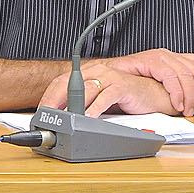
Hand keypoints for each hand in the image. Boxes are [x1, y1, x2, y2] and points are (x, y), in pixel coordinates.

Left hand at [39, 62, 175, 116]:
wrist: (152, 95)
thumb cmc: (124, 98)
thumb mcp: (97, 101)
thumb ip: (81, 104)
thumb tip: (60, 119)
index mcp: (87, 74)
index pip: (60, 83)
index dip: (48, 98)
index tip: (41, 113)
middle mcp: (96, 71)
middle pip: (67, 84)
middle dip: (55, 102)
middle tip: (48, 118)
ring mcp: (109, 77)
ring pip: (85, 90)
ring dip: (73, 107)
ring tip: (65, 120)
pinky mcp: (122, 86)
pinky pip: (105, 97)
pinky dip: (95, 108)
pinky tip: (89, 118)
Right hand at [100, 48, 193, 116]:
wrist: (102, 75)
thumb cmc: (125, 82)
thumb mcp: (154, 87)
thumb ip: (170, 89)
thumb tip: (189, 101)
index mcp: (172, 59)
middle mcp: (168, 55)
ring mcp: (160, 55)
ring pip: (187, 74)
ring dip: (191, 96)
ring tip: (187, 110)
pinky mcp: (151, 60)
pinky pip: (172, 76)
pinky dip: (177, 92)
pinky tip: (175, 104)